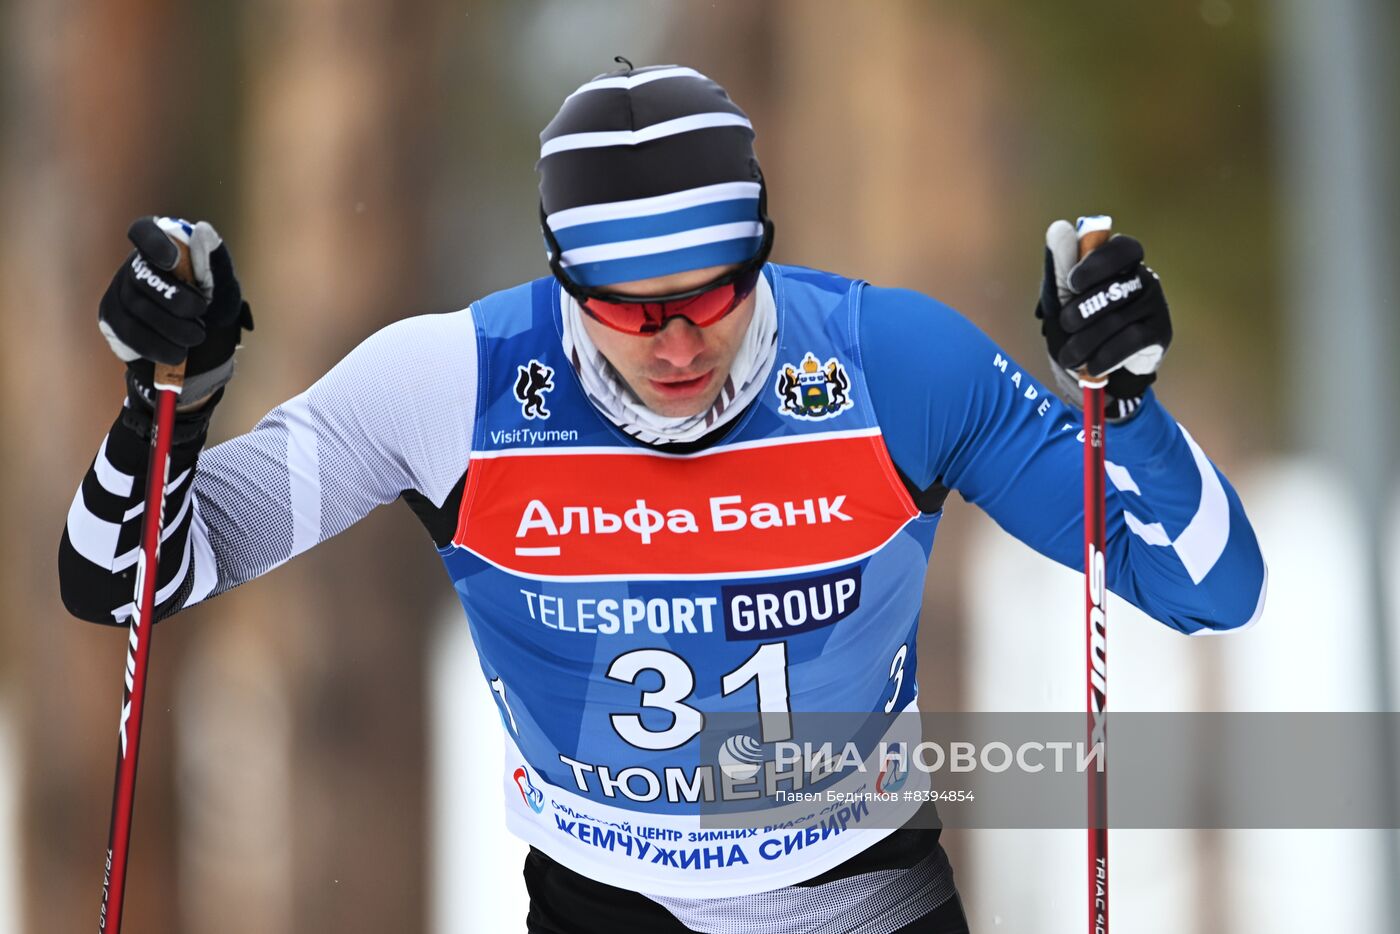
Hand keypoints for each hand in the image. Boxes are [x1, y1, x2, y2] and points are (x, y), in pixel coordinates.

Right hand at [98, 216, 252, 408]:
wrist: (203, 355)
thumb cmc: (215, 312)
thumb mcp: (225, 289)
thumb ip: (215, 262)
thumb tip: (202, 230)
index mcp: (164, 249)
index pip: (145, 231)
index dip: (154, 244)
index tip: (172, 261)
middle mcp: (136, 266)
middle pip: (143, 277)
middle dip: (177, 301)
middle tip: (201, 315)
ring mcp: (119, 292)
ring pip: (137, 308)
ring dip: (172, 327)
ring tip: (196, 337)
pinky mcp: (112, 320)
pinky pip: (129, 332)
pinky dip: (157, 345)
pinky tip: (177, 353)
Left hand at [1035, 219, 1170, 418]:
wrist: (1098, 370)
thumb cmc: (1078, 326)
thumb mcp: (1062, 298)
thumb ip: (1060, 266)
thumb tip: (1058, 227)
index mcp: (1119, 263)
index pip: (1123, 248)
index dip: (1098, 263)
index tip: (1073, 284)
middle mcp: (1143, 278)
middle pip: (1114, 288)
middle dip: (1082, 312)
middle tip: (1066, 326)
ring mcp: (1155, 304)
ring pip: (1118, 319)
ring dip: (1086, 341)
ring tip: (1069, 357)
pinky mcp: (1161, 332)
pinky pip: (1131, 341)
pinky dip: (1105, 356)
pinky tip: (1093, 366)